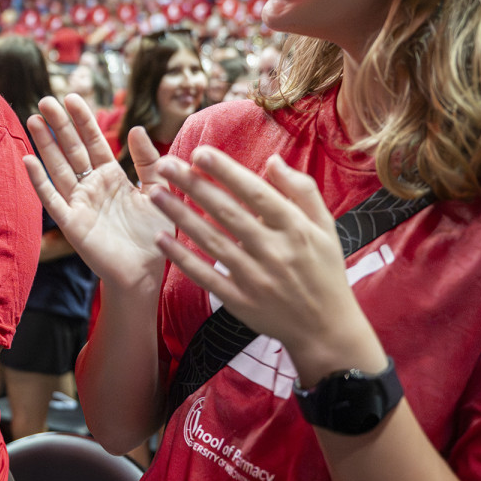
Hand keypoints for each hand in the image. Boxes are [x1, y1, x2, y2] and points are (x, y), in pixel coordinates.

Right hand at [24, 93, 172, 288]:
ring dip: (46, 144)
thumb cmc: (152, 235)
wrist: (145, 273)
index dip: (83, 120)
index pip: (94, 141)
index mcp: (111, 176)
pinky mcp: (71, 222)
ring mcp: (78, 203)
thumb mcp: (158, 190)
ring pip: (58, 167)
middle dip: (60, 125)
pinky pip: (52, 198)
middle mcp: (91, 186)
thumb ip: (149, 160)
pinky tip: (28, 160)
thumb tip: (135, 128)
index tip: (72, 97)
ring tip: (34, 118)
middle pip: (72, 149)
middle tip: (46, 100)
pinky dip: (39, 180)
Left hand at [148, 147, 368, 360]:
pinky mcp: (240, 301)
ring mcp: (255, 278)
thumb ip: (301, 190)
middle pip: (227, 212)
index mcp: (296, 229)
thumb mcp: (324, 227)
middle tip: (165, 164)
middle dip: (193, 185)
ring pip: (211, 241)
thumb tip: (273, 159)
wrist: (326, 329)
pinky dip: (182, 258)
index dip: (227, 171)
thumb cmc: (324, 270)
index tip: (199, 152)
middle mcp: (274, 251)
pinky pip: (205, 276)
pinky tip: (160, 239)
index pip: (256, 193)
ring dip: (180, 216)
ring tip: (154, 193)